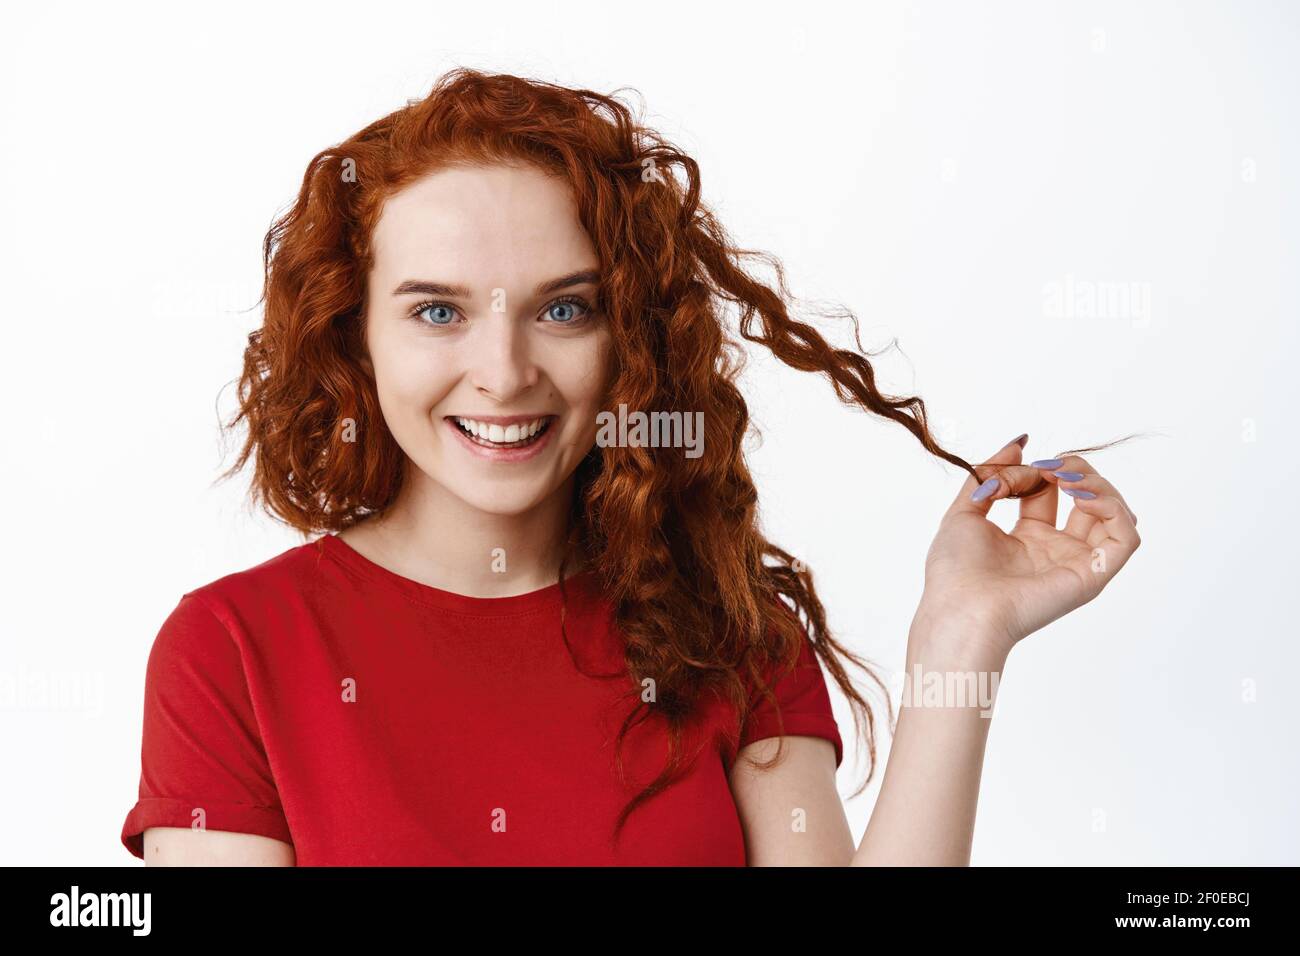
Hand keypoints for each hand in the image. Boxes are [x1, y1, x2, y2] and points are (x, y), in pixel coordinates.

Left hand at [913, 434, 1140, 658]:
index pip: (1049, 492)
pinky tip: (1082, 498)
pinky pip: (1126, 538)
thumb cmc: (955, 571)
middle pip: (1087, 500)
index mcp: (1026, 540)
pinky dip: (1114, 508)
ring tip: (1069, 479)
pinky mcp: (1093, 575)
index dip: (1042, 470)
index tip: (1025, 462)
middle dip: (1076, 471)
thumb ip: (992, 474)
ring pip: (1114, 516)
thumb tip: (1019, 444)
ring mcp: (1077, 563)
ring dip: (1098, 486)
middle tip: (1053, 465)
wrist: (962, 607)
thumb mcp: (965, 510)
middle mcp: (1055, 551)